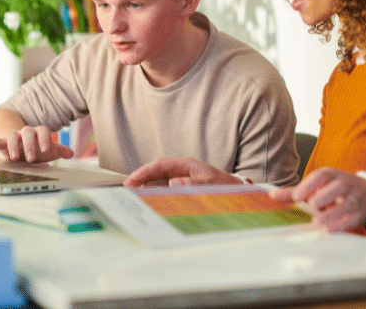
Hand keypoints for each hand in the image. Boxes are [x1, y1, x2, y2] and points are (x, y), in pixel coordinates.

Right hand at [0, 125, 73, 162]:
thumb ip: (59, 150)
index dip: (44, 139)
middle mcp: (26, 132)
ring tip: (13, 158)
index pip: (42, 130)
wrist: (21, 148)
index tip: (46, 149)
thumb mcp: (49, 152)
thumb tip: (71, 153)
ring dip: (13, 146)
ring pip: (12, 136)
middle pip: (27, 132)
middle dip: (29, 145)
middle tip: (31, 158)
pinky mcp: (3, 142)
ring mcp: (14, 136)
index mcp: (38, 132)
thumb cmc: (37, 150)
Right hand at [123, 157, 245, 186]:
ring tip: (133, 196)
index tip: (132, 181)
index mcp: (186, 164)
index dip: (144, 172)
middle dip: (141, 180)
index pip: (160, 165)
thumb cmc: (225, 187)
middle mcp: (181, 170)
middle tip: (127, 190)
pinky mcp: (183, 188)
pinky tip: (148, 200)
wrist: (238, 193)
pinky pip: (165, 189)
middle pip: (156, 172)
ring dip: (146, 187)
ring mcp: (181, 179)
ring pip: (158, 181)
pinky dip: (155, 193)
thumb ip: (191, 185)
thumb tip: (172, 183)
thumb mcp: (209, 185)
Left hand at [268, 167, 365, 231]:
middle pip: (338, 186)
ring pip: (348, 203)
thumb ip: (295, 192)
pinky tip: (328, 231)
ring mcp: (355, 198)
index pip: (322, 176)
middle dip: (325, 195)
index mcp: (331, 175)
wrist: (364, 191)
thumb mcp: (315, 187)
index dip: (309, 185)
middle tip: (312, 205)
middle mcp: (345, 183)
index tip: (296, 197)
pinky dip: (341, 225)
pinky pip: (353, 218)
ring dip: (333, 213)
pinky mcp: (361, 213)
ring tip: (316, 223)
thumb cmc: (332, 189)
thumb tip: (272, 195)